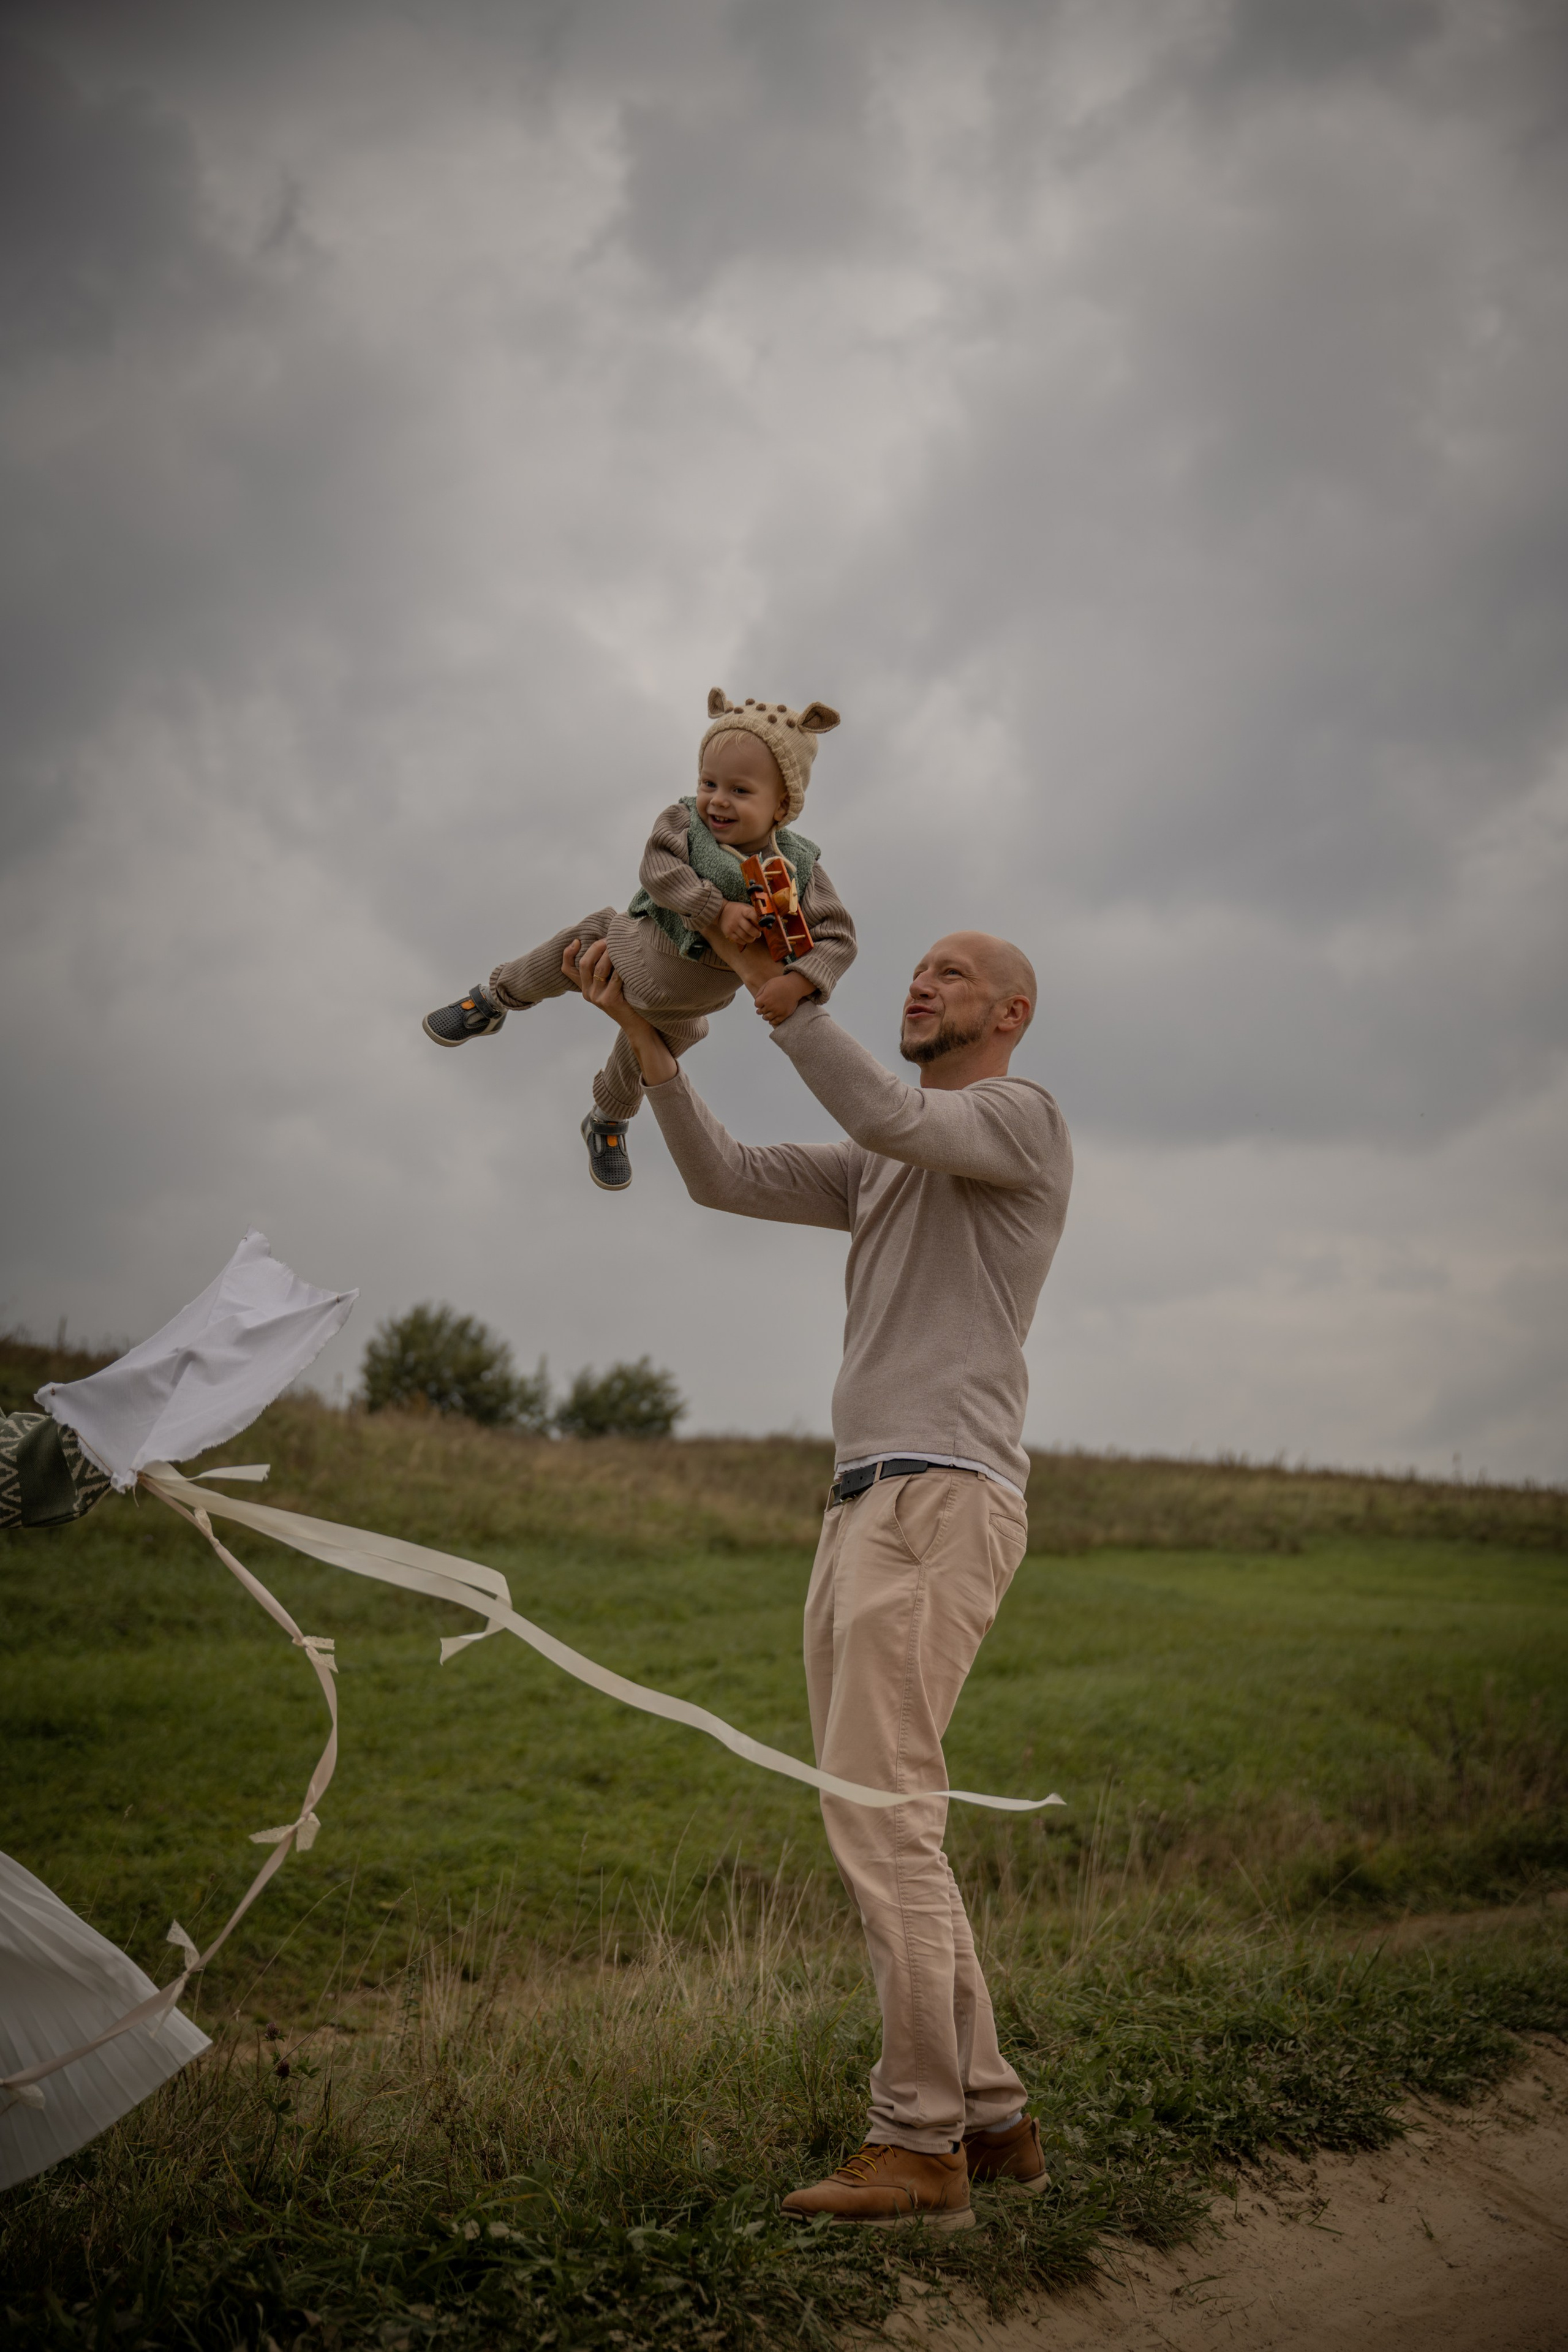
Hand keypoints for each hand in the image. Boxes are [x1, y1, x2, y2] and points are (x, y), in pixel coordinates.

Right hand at [563, 938, 678, 1084]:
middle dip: (596, 947)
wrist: (636, 1025)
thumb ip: (604, 971)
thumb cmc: (626, 1000)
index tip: (576, 940)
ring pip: (599, 968)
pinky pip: (616, 976)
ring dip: (610, 953)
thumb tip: (607, 944)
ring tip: (619, 944)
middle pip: (584, 963)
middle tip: (608, 939)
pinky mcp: (610, 1000)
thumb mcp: (609, 986)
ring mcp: (597, 997)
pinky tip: (629, 958)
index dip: (568, 953)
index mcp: (584, 988)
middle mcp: (588, 993)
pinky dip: (622, 965)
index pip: (567, 969)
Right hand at [717, 900, 760, 946]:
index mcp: (742, 910)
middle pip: (749, 929)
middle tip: (758, 934)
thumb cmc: (736, 910)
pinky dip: (744, 941)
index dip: (759, 921)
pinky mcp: (728, 933)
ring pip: (745, 937)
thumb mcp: (744, 907)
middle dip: (757, 933)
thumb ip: (753, 912)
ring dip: (752, 939)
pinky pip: (739, 940)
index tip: (762, 924)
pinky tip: (746, 939)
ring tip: (753, 937)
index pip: (752, 915)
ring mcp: (732, 926)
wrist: (720, 911)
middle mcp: (737, 918)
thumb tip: (765, 920)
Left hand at [752, 970, 814, 1026]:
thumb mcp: (767, 984)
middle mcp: (770, 1005)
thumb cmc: (781, 983)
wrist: (794, 986)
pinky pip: (775, 1021)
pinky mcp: (784, 1014)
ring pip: (767, 1018)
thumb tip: (757, 1001)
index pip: (756, 1004)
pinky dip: (772, 1021)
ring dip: (765, 1016)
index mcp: (765, 998)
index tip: (761, 1002)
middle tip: (763, 1008)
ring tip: (766, 1014)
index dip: (758, 1003)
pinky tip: (771, 1019)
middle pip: (761, 1011)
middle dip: (761, 1009)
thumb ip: (760, 993)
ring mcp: (777, 1011)